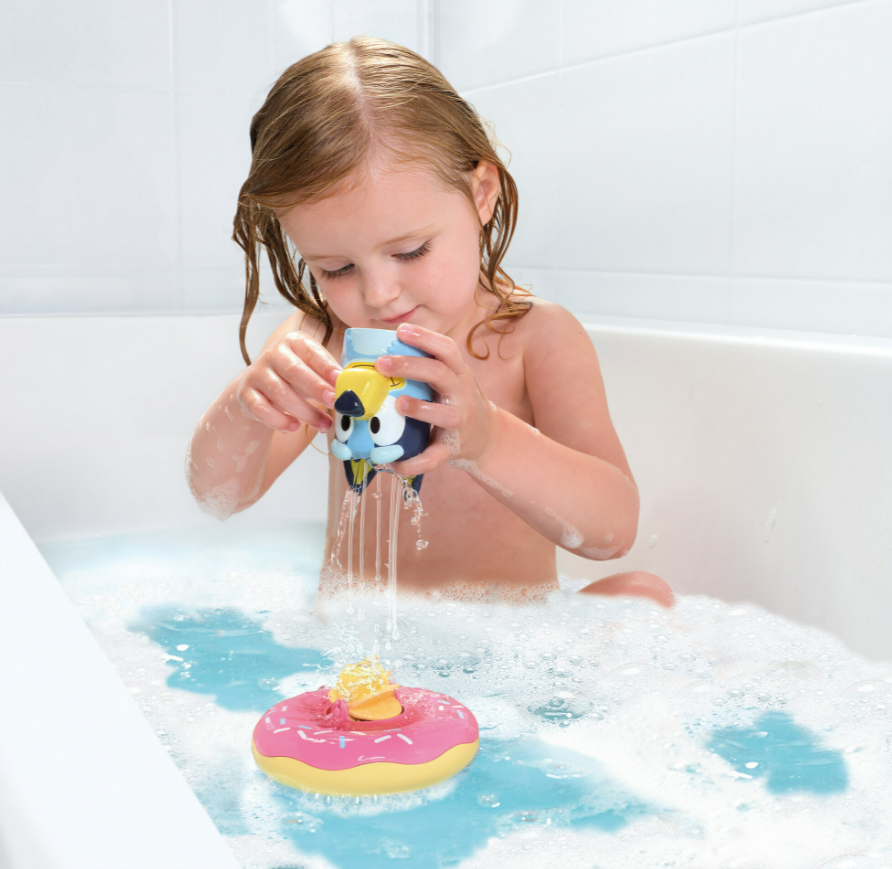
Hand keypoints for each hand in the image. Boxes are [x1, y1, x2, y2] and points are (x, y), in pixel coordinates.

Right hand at [236, 331, 340, 432]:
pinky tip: (293, 427)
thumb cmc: (295, 378)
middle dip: (317, 388)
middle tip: (334, 402)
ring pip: (280, 393)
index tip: (340, 380)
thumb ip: (329, 377)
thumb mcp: (313, 370)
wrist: (261, 388)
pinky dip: (279, 421)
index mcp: (294, 342)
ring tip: (324, 425)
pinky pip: (261, 409)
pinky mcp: (246, 394)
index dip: (326, 366)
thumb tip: (350, 390)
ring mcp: (257, 373)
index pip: (312, 352)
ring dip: (305, 412)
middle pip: (295, 371)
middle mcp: (273, 354)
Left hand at [374, 323, 495, 475]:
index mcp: (457, 373)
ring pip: (443, 414)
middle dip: (411, 366)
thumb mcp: (448, 380)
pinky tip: (393, 463)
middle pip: (440, 374)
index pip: (446, 349)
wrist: (485, 436)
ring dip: (420, 409)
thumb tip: (377, 354)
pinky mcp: (452, 448)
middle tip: (381, 363)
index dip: (425, 338)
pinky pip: (433, 457)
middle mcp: (461, 394)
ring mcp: (458, 422)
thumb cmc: (454, 401)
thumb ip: (422, 368)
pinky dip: (414, 463)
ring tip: (398, 404)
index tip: (400, 330)